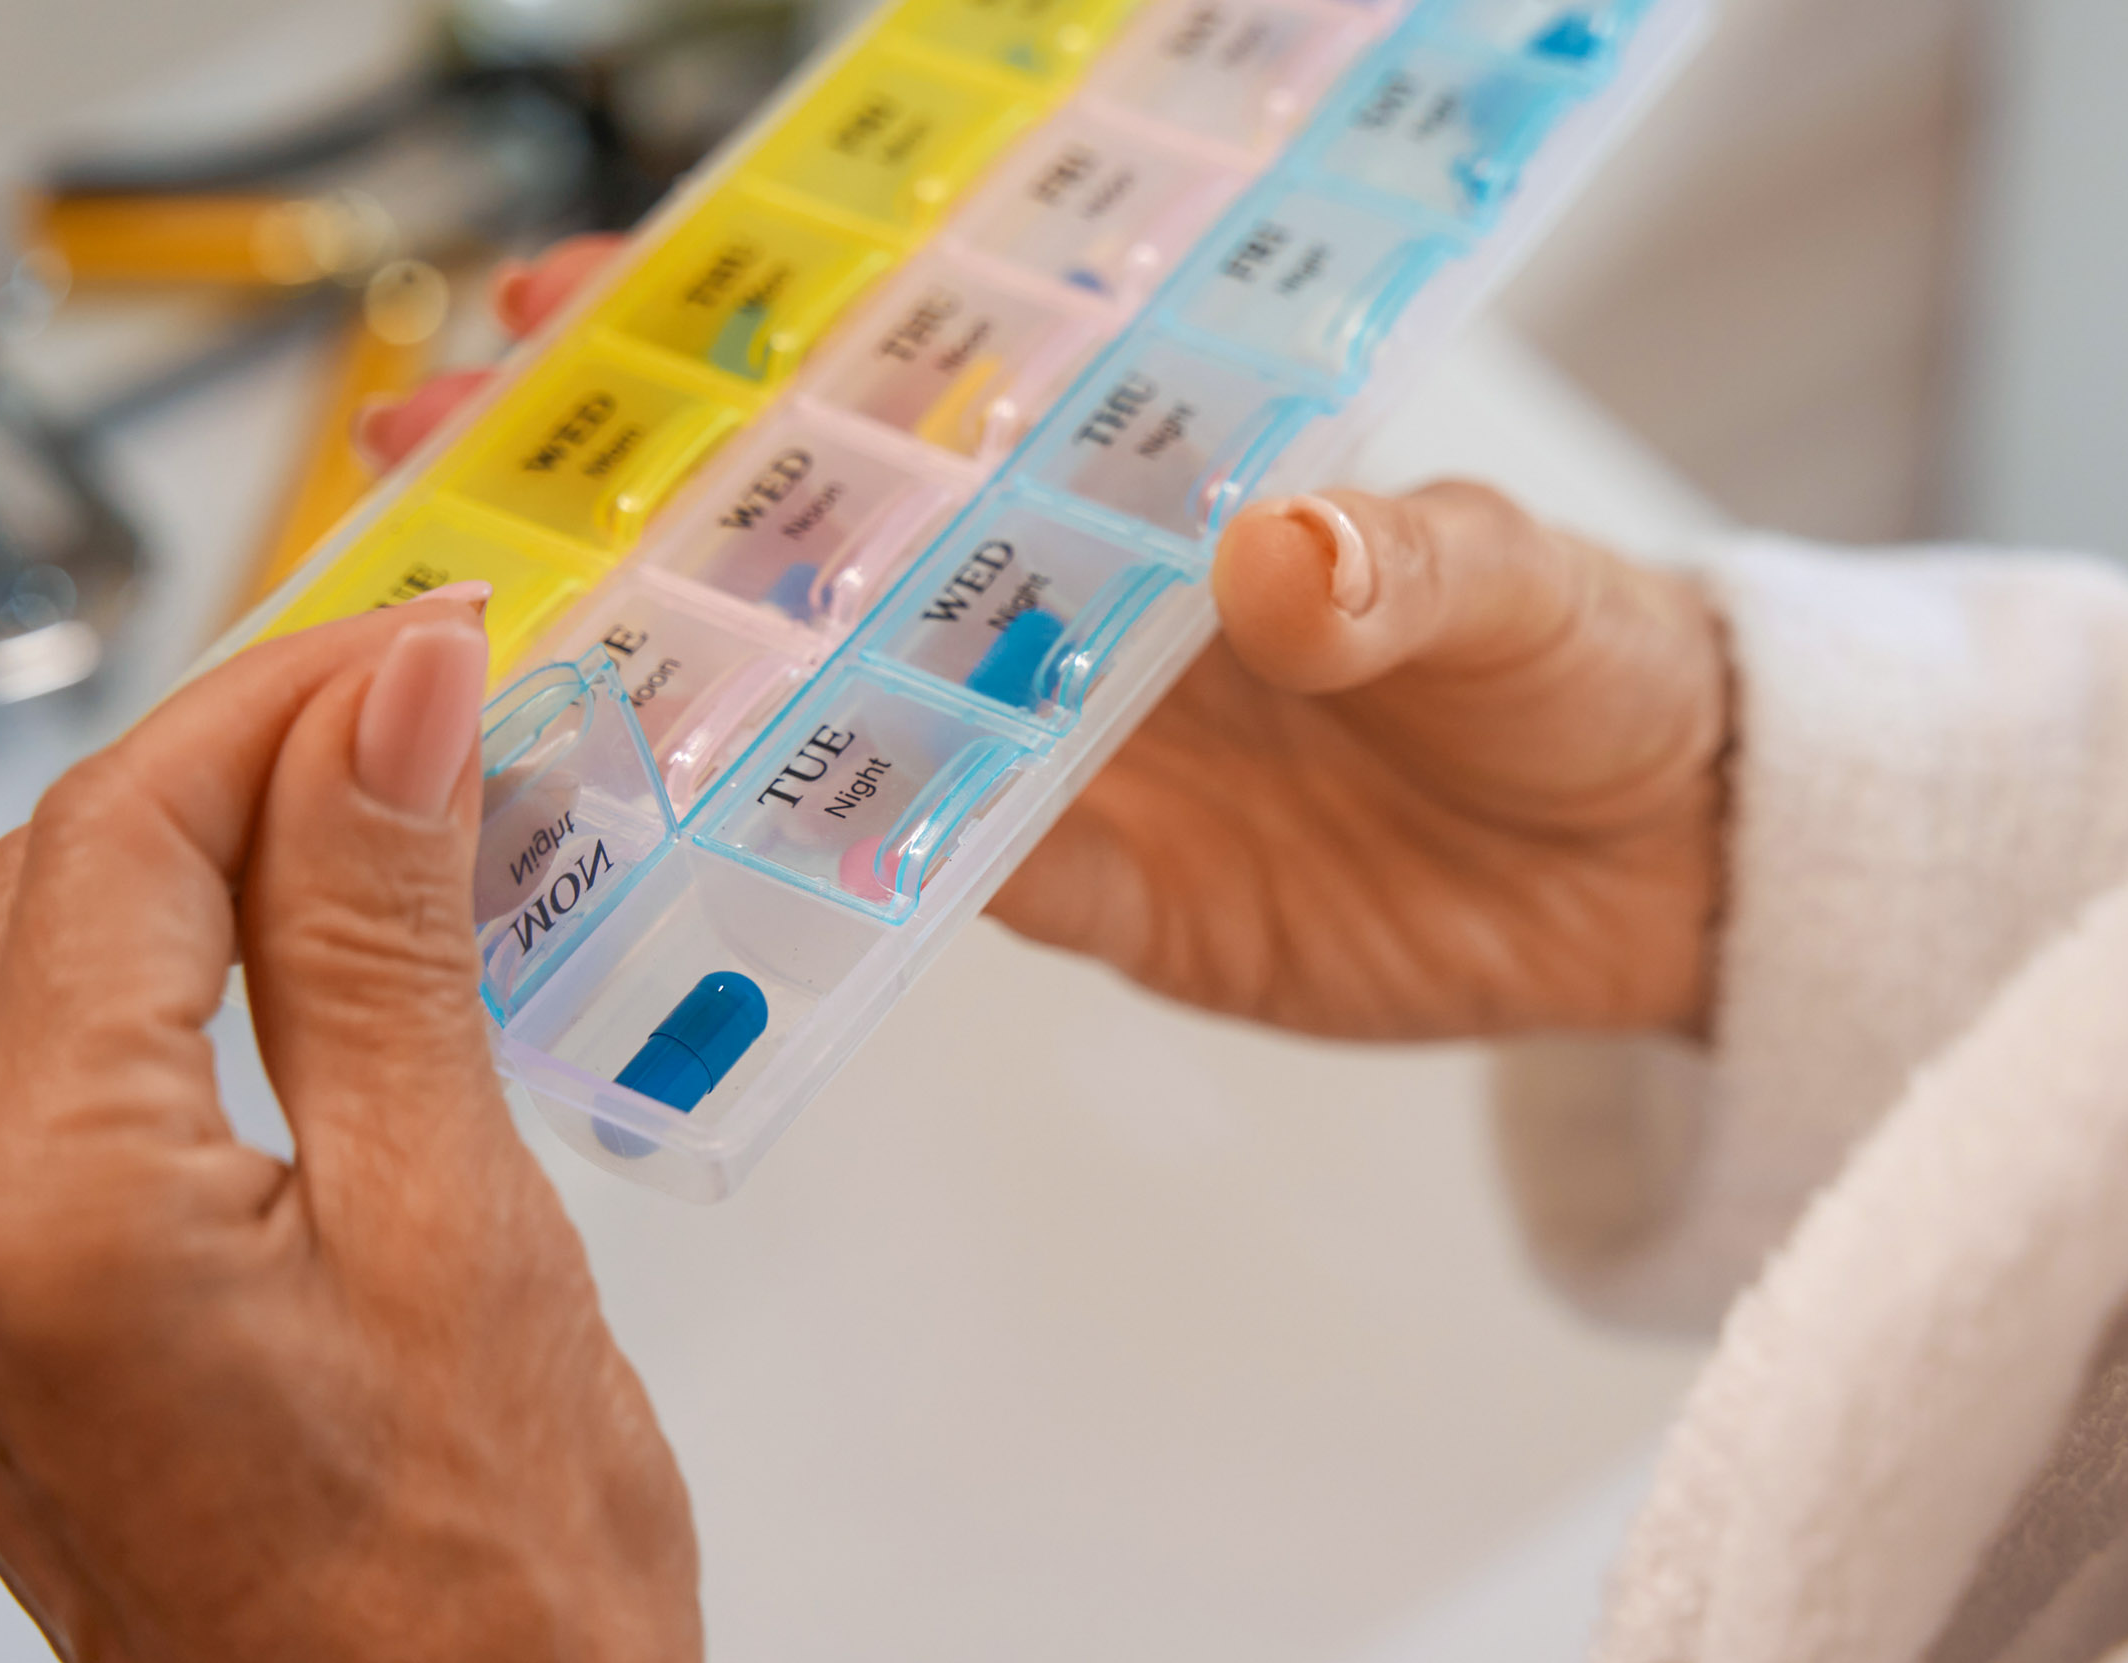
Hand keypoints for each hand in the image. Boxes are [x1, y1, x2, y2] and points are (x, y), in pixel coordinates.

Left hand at [0, 601, 699, 1662]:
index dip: (285, 697)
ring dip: (140, 853)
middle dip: (230, 757)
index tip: (430, 638)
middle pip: (43, 884)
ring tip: (313, 793)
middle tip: (414, 698)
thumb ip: (384, 943)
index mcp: (52, 1206)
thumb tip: (393, 707)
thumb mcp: (463, 1227)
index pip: (130, 833)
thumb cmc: (483, 1589)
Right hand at [365, 242, 1731, 1040]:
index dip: (763, 347)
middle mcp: (1081, 610)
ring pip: (845, 718)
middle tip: (464, 472)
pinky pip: (947, 886)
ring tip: (518, 660)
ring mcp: (1078, 756)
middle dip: (651, 511)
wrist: (1663, 866)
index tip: (590, 298)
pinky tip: (704, 855)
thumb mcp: (1511, 584)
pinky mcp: (1113, 898)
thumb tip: (1284, 557)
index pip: (934, 396)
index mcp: (1153, 480)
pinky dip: (840, 879)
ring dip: (697, 695)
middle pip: (834, 552)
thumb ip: (1399, 566)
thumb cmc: (1594, 664)